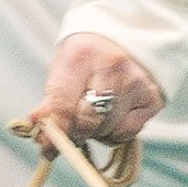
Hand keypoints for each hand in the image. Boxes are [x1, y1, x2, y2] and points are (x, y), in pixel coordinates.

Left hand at [31, 31, 162, 147]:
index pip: (64, 105)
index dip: (53, 133)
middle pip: (88, 122)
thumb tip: (35, 126)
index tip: (47, 149)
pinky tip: (112, 117)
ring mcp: (136, 83)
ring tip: (94, 116)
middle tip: (70, 133)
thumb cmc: (87, 57)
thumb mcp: (63, 68)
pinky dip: (115, 133)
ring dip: (95, 133)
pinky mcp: (152, 98)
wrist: (125, 37)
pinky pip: (128, 133)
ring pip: (108, 130)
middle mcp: (112, 67)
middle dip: (75, 135)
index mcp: (82, 55)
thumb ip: (50, 99)